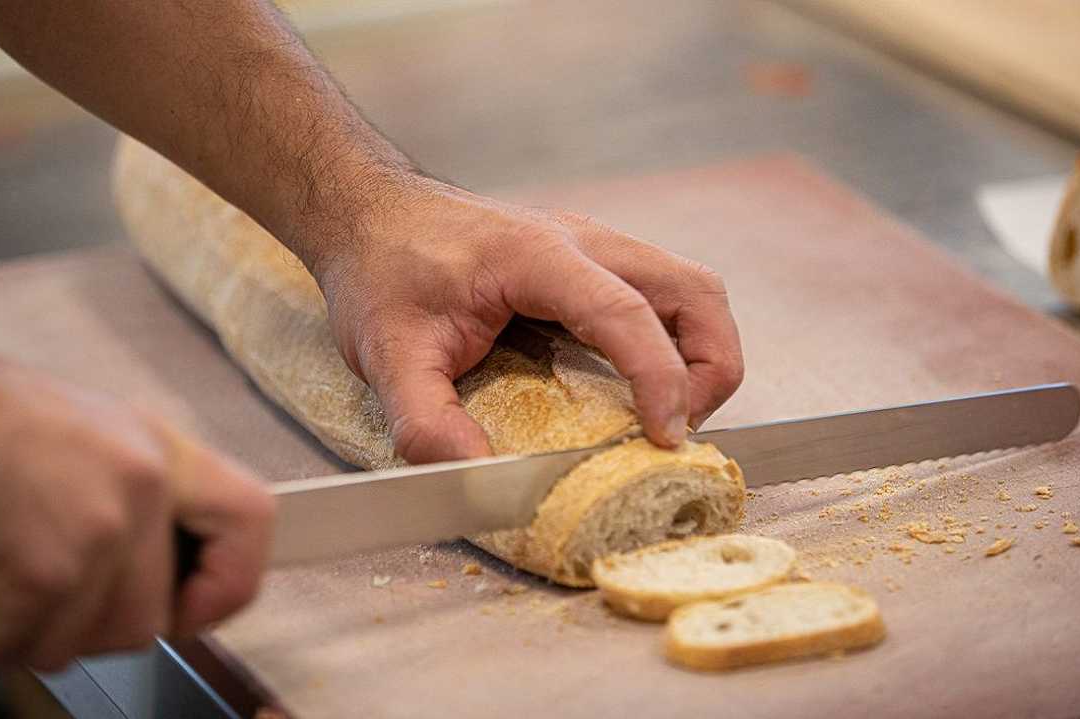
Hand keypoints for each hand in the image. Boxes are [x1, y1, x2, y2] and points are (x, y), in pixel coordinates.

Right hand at [0, 321, 272, 672]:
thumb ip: (140, 497)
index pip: (252, 523)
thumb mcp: (89, 433)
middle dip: (87, 626)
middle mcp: (140, 491)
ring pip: (81, 645)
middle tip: (36, 597)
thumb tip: (160, 566)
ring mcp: (92, 535)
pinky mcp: (35, 575)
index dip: (228, 582)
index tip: (195, 604)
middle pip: (149, 620)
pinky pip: (10, 651)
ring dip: (20, 635)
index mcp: (160, 452)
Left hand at [312, 177, 743, 463]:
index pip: (625, 311)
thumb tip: (477, 480)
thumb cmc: (380, 271)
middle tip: (677, 432)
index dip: (660, 377)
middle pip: (694, 291)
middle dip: (710, 367)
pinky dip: (675, 344)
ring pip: (691, 291)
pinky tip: (638, 388)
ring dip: (702, 355)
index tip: (665, 438)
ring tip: (669, 416)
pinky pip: (663, 298)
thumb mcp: (386, 353)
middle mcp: (582, 242)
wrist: (369, 214)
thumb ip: (425, 419)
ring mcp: (594, 248)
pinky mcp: (592, 264)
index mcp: (536, 256)